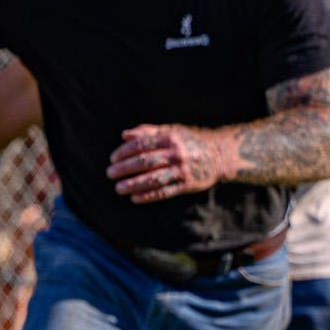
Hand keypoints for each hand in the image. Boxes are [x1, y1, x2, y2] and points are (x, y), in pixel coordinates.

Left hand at [108, 124, 229, 203]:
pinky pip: (164, 192)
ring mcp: (181, 170)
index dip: (124, 152)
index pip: (142, 145)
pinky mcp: (186, 185)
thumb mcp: (171, 131)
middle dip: (125, 168)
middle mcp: (175, 154)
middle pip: (145, 162)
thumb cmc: (188, 141)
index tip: (113, 159)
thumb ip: (147, 132)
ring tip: (119, 188)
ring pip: (153, 179)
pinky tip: (134, 198)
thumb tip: (124, 136)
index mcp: (170, 138)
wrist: (218, 155)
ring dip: (133, 184)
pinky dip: (148, 196)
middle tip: (110, 173)